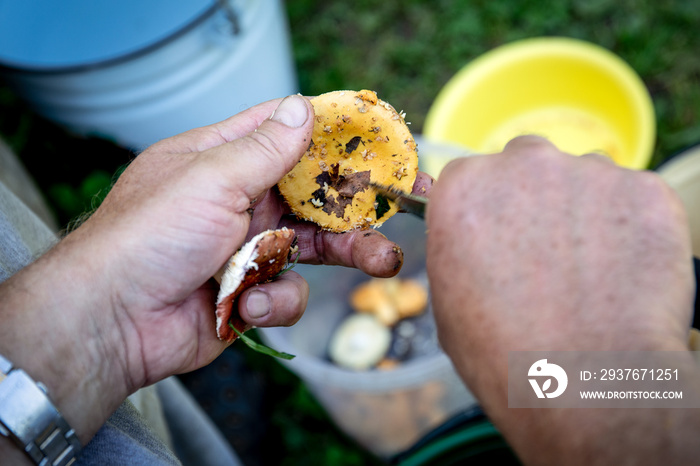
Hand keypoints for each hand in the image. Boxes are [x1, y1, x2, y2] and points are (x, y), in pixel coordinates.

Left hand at [0, 94, 429, 445]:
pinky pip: (286, 292)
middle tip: (400, 208)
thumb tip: (302, 108)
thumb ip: (264, 148)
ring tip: (383, 262)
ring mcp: (245, 250)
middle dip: (355, 204)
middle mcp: (237, 202)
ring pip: (312, 247)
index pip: (283, 134)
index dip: (328, 132)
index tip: (373, 135)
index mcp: (222, 162)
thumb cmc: (148, 236)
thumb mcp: (210, 178)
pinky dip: (276, 300)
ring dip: (344, 254)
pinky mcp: (249, 294)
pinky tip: (251, 304)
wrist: (113, 322)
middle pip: (312, 195)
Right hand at [426, 136, 696, 463]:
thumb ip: (458, 249)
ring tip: (591, 271)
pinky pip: (633, 199)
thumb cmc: (507, 355)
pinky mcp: (647, 191)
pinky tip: (624, 273)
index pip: (469, 177)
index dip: (485, 211)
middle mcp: (523, 164)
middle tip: (545, 251)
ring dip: (583, 211)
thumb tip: (478, 241)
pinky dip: (631, 227)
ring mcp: (590, 172)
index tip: (498, 237)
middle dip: (532, 197)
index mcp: (464, 188)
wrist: (586, 384)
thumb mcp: (448, 301)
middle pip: (526, 163)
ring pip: (584, 179)